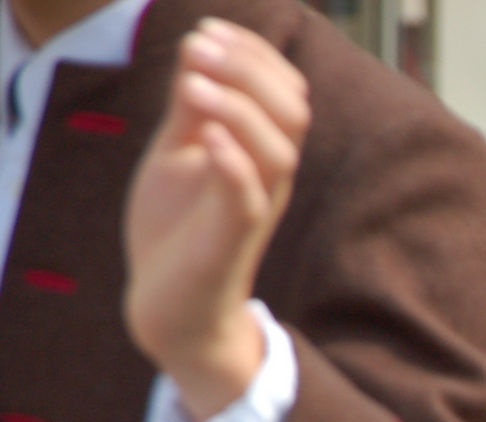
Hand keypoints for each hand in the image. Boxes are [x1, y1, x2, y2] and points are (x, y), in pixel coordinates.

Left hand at [124, 19, 309, 421]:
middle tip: (198, 48)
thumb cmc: (178, 232)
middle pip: (293, 110)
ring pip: (279, 150)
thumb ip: (191, 109)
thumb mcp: (178, 154)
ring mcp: (256, 208)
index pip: (285, 90)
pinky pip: (249, 197)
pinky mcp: (233, 240)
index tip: (206, 30)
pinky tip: (204, 137)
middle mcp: (271, 178)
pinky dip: (231, 161)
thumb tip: (197, 47)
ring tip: (192, 86)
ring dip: (238, 107)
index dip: (253, 52)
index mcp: (263, 153)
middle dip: (248, 69)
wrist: (172, 307)